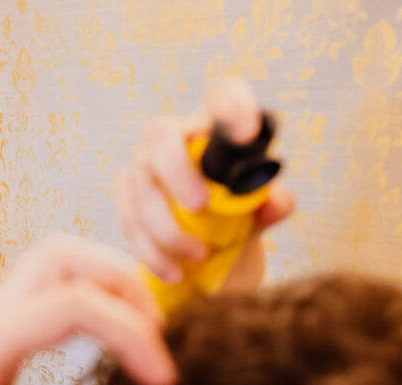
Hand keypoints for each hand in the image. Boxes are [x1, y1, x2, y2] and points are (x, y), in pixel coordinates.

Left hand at [0, 235, 173, 384]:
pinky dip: (88, 310)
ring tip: (143, 341)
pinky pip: (45, 302)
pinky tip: (112, 349)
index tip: (163, 382)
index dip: (131, 334)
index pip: (71, 304)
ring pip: (54, 270)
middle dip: (122, 284)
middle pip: (60, 257)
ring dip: (107, 291)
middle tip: (158, 338)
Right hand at [114, 78, 294, 290]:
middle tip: (200, 206)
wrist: (209, 253)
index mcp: (216, 129)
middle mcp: (175, 137)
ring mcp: (144, 164)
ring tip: (199, 255)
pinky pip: (129, 218)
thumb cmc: (238, 219)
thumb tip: (275, 200)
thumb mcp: (261, 215)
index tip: (248, 134)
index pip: (224, 97)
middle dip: (177, 172)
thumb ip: (274, 205)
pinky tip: (174, 270)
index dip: (234, 108)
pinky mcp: (126, 193)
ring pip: (141, 185)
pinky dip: (152, 250)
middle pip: (161, 136)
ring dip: (167, 227)